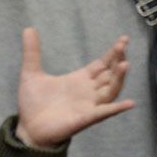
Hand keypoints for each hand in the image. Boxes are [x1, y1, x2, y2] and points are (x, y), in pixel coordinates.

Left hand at [15, 29, 134, 148]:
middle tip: (122, 46)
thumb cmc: (33, 103)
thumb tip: (28, 28)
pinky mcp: (85, 118)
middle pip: (109, 74)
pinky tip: (129, 103)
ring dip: (118, 79)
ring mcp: (88, 105)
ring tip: (124, 65)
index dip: (113, 53)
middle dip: (118, 61)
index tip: (123, 40)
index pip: (101, 64)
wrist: (27, 128)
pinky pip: (104, 113)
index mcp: (79, 80)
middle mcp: (88, 91)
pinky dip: (116, 108)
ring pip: (110, 90)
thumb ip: (32, 52)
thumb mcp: (31, 74)